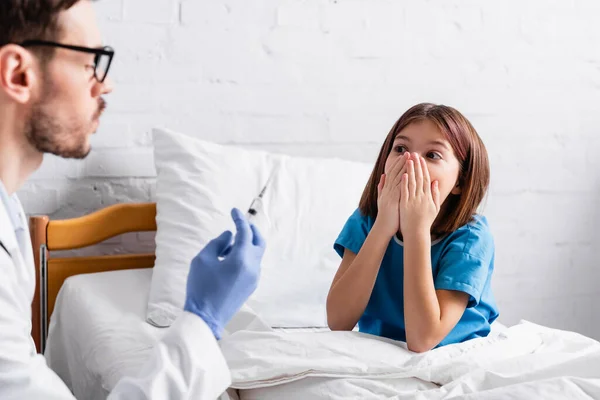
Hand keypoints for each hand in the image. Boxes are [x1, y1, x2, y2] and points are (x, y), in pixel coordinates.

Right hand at [184, 208, 265, 338]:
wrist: (206, 318)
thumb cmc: (201, 287)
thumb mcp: (203, 260)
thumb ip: (218, 243)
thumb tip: (229, 236)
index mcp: (242, 259)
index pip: (245, 232)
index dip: (240, 219)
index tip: (234, 210)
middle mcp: (253, 267)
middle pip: (259, 241)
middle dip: (251, 230)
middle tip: (239, 223)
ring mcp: (254, 278)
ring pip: (256, 253)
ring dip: (245, 244)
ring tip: (224, 248)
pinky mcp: (251, 286)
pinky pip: (252, 264)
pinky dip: (245, 256)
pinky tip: (228, 260)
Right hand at [374, 153, 408, 237]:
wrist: (383, 227)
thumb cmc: (386, 215)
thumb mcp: (382, 199)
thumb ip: (382, 187)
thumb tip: (382, 177)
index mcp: (386, 189)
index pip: (392, 173)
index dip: (398, 164)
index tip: (405, 156)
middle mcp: (387, 190)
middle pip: (395, 172)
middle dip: (402, 162)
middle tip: (409, 153)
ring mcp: (390, 195)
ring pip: (397, 178)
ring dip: (403, 168)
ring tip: (409, 159)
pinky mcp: (393, 201)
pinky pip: (398, 188)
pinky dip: (402, 181)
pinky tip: (407, 173)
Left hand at [399, 154, 440, 238]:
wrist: (417, 233)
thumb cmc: (425, 221)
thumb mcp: (434, 208)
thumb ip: (435, 194)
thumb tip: (436, 182)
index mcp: (428, 197)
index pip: (426, 179)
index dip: (423, 168)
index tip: (420, 159)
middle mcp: (422, 197)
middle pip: (419, 178)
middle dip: (417, 165)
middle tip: (414, 154)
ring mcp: (414, 200)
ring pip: (412, 182)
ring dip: (410, 170)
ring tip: (408, 160)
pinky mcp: (406, 205)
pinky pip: (405, 192)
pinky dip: (405, 183)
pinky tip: (404, 174)